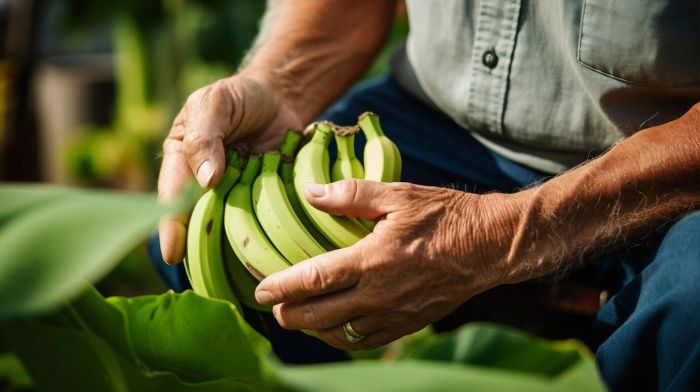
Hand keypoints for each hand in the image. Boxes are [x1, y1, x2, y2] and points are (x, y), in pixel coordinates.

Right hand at [158, 72, 302, 263]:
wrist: (281, 98)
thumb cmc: (239, 97)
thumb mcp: (215, 103)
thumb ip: (205, 136)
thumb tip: (207, 180)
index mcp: (182, 164)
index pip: (173, 198)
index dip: (171, 227)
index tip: (172, 253)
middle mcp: (206, 187)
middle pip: (200, 222)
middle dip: (201, 246)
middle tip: (205, 275)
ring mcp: (237, 196)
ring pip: (230, 227)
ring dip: (234, 244)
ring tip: (238, 271)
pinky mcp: (265, 200)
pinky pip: (263, 221)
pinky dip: (266, 233)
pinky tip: (270, 250)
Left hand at [254, 179, 522, 349]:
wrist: (490, 245)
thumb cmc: (445, 216)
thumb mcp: (398, 195)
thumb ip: (351, 194)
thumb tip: (311, 193)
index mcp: (372, 261)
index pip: (314, 280)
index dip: (282, 287)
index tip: (260, 291)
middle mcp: (379, 294)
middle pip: (320, 316)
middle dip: (291, 315)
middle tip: (274, 308)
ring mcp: (395, 314)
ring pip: (341, 334)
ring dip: (314, 330)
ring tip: (300, 319)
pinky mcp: (409, 324)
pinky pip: (368, 341)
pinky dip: (344, 339)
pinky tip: (336, 330)